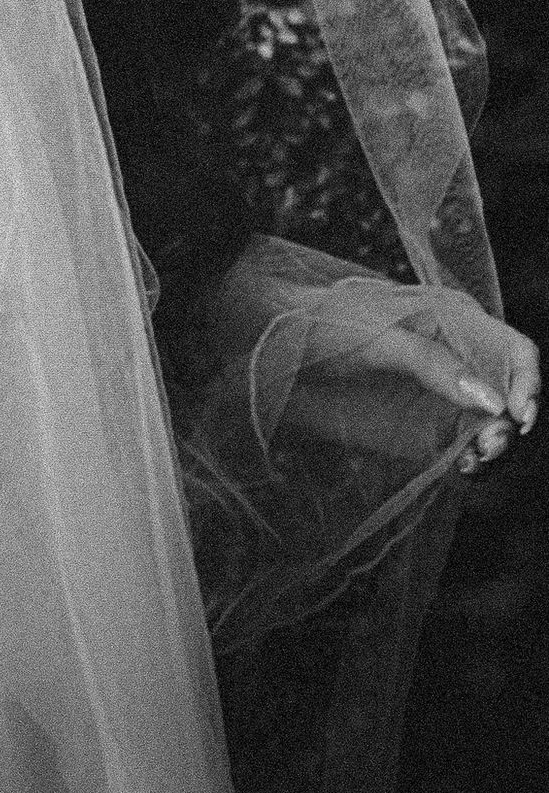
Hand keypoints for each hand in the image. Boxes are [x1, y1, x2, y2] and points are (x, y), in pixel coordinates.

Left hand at [210, 244, 539, 474]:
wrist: (270, 348)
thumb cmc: (322, 325)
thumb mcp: (377, 337)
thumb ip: (431, 363)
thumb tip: (491, 401)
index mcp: (452, 324)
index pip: (513, 351)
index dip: (527, 381)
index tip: (518, 415)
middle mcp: (455, 361)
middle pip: (508, 395)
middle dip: (510, 422)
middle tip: (489, 446)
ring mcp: (438, 397)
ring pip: (489, 427)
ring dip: (493, 446)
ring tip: (474, 460)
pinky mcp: (419, 429)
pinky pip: (459, 448)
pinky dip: (469, 461)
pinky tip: (460, 468)